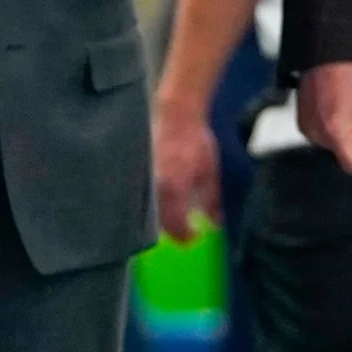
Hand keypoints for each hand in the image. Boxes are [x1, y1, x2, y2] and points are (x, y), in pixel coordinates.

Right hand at [154, 102, 221, 242]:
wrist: (175, 115)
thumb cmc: (195, 142)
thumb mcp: (209, 173)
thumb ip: (211, 201)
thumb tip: (214, 224)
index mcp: (174, 188)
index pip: (176, 226)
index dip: (186, 236)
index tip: (196, 236)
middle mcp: (154, 187)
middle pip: (159, 223)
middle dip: (173, 232)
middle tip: (187, 232)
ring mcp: (142, 180)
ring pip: (148, 212)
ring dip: (162, 220)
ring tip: (176, 219)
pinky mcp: (136, 173)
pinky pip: (142, 198)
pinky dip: (152, 206)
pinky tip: (163, 204)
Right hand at [297, 62, 351, 175]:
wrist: (323, 57)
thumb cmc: (348, 78)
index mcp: (335, 133)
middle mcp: (317, 135)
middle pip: (343, 156)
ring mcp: (307, 130)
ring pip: (333, 147)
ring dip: (345, 138)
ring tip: (349, 112)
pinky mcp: (302, 124)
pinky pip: (322, 137)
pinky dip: (332, 130)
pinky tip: (336, 111)